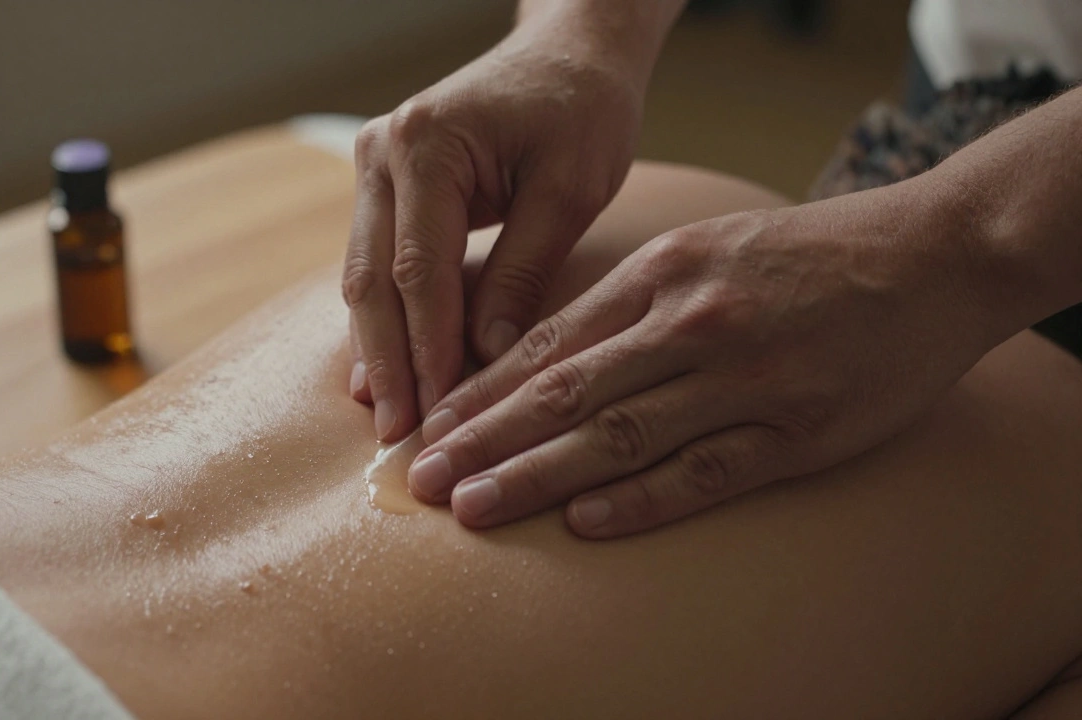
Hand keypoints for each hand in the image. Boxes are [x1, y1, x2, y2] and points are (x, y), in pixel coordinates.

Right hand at [343, 22, 646, 440]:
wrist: (568, 54)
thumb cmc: (580, 109)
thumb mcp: (569, 188)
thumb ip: (523, 269)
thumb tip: (486, 356)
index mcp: (426, 146)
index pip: (419, 270)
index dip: (429, 349)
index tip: (440, 413)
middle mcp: (383, 153)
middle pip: (374, 280)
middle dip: (389, 363)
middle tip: (398, 437)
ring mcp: (374, 167)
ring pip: (364, 277)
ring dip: (378, 350)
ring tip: (387, 419)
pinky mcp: (385, 187)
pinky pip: (377, 264)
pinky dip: (385, 319)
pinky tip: (384, 372)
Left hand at [408, 178, 1006, 537]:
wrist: (930, 255)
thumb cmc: (805, 256)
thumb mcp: (706, 248)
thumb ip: (630, 299)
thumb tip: (544, 352)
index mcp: (662, 275)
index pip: (549, 341)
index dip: (482, 390)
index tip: (430, 425)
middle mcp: (691, 324)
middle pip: (565, 391)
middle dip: (483, 438)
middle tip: (421, 479)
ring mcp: (744, 378)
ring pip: (620, 433)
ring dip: (537, 475)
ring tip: (474, 507)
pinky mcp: (798, 429)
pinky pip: (706, 469)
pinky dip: (642, 498)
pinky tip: (585, 521)